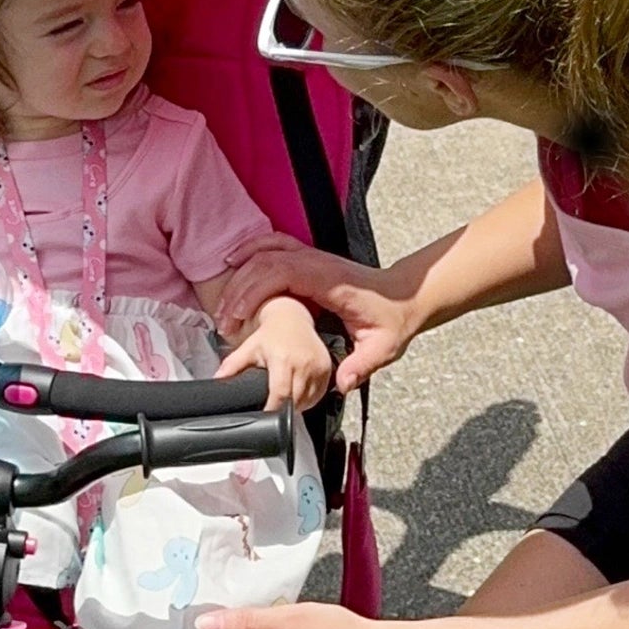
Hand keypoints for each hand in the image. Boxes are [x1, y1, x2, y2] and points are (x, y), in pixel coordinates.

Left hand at [214, 294, 332, 409]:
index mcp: (283, 360)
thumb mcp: (248, 348)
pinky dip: (308, 398)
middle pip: (295, 402)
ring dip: (296, 405)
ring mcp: (318, 368)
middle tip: (272, 405)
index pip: (280, 395)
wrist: (292, 318)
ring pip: (308, 401)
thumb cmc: (270, 334)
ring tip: (285, 395)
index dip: (272, 409)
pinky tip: (297, 390)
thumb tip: (217, 381)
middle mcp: (303, 364)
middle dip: (283, 409)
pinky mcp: (327, 370)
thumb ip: (232, 366)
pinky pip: (319, 395)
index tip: (264, 417)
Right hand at [215, 234, 420, 392]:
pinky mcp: (309, 259)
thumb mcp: (382, 348)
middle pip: (266, 263)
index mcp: (331, 281)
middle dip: (239, 291)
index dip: (256, 291)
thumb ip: (361, 366)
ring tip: (223, 304)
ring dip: (240, 274)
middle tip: (224, 324)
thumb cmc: (392, 318)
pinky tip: (235, 264)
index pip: (284, 273)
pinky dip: (251, 250)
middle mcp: (318, 263)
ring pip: (266, 252)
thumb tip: (341, 382)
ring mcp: (312, 257)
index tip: (239, 317)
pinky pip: (274, 245)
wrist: (405, 295)